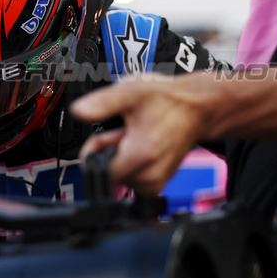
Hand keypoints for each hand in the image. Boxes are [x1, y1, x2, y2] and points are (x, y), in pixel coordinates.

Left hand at [70, 75, 210, 194]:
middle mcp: (149, 177)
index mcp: (140, 157)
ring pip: (120, 178)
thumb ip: (101, 103)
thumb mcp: (130, 93)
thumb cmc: (168, 100)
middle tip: (126, 131)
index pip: (97, 171)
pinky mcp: (158, 184)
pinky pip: (133, 180)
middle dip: (111, 153)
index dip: (97, 150)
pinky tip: (143, 146)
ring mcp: (156, 183)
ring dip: (122, 159)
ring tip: (137, 137)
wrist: (198, 108)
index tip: (109, 134)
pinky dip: (133, 165)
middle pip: (109, 174)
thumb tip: (78, 111)